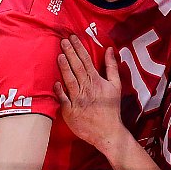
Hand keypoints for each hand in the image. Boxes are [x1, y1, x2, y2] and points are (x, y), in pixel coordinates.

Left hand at [54, 37, 125, 154]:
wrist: (108, 132)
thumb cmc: (111, 108)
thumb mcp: (116, 86)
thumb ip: (111, 67)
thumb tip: (109, 49)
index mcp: (97, 81)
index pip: (86, 61)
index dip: (78, 48)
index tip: (72, 37)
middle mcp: (87, 88)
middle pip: (77, 67)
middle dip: (70, 53)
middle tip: (63, 41)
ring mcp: (78, 100)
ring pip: (69, 80)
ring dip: (64, 67)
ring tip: (59, 55)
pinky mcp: (70, 111)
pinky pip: (63, 99)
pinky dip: (59, 90)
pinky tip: (55, 82)